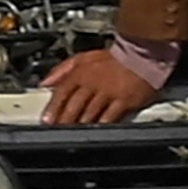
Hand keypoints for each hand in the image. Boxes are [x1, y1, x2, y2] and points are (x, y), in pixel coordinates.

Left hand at [41, 48, 156, 126]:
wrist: (141, 55)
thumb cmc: (113, 59)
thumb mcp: (83, 58)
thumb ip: (62, 70)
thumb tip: (46, 82)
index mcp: (81, 73)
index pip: (62, 92)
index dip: (53, 107)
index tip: (47, 119)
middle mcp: (92, 84)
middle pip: (74, 106)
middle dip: (64, 120)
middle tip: (58, 129)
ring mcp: (108, 94)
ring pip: (89, 113)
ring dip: (80, 125)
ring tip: (73, 133)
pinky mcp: (123, 102)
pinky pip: (110, 117)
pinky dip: (101, 125)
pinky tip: (96, 131)